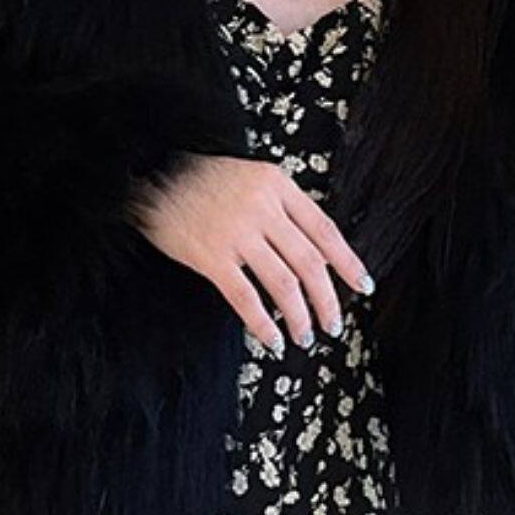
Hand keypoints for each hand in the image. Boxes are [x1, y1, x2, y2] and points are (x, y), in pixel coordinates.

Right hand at [131, 155, 372, 354]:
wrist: (152, 174)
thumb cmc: (202, 180)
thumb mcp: (252, 178)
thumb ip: (283, 207)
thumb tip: (316, 252)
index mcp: (278, 186)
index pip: (325, 230)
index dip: (347, 262)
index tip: (362, 285)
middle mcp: (263, 209)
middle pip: (310, 263)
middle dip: (328, 300)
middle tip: (334, 323)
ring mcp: (237, 233)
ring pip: (284, 284)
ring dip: (300, 316)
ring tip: (306, 336)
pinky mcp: (210, 257)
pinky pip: (246, 298)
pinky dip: (263, 324)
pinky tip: (272, 339)